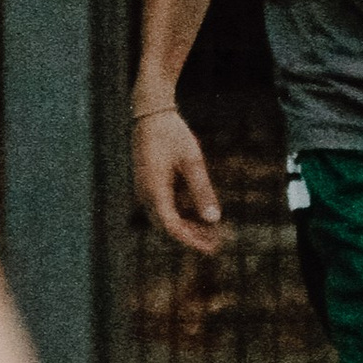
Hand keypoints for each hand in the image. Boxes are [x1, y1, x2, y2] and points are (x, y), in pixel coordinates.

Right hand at [132, 105, 222, 253]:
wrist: (150, 113)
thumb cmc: (172, 134)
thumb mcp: (192, 161)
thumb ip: (202, 191)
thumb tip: (214, 220)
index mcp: (155, 191)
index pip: (172, 227)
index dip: (192, 241)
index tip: (212, 249)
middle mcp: (146, 195)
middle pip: (167, 227)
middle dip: (192, 237)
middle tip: (218, 243)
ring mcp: (144, 190)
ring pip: (165, 218)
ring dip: (187, 226)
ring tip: (213, 230)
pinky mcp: (148, 185)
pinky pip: (164, 207)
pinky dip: (181, 213)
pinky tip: (199, 212)